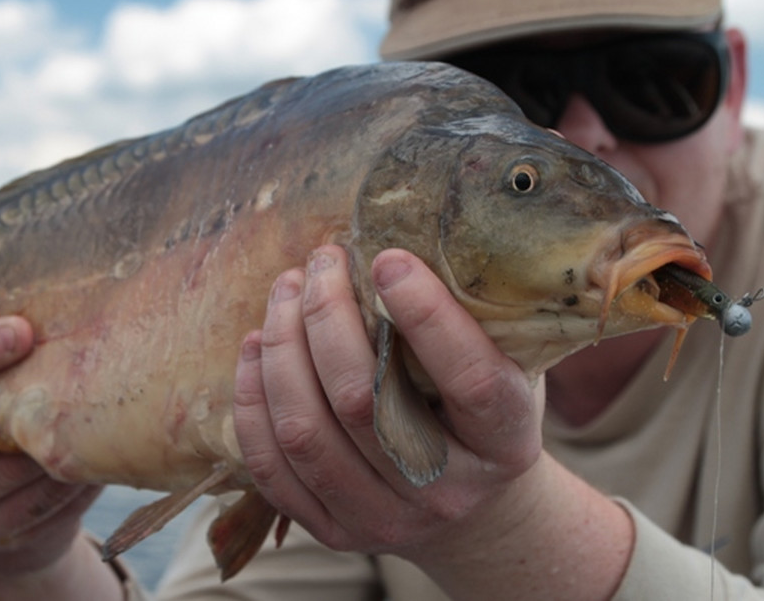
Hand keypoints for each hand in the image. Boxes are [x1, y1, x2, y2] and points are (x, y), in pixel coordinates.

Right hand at [0, 317, 118, 599]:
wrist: (9, 524)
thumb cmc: (4, 431)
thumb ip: (5, 364)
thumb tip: (70, 304)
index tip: (19, 330)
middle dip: (27, 408)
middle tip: (78, 371)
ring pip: (16, 475)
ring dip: (62, 446)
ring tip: (101, 411)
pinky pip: (42, 505)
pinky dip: (75, 479)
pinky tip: (97, 457)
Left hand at [233, 245, 632, 599]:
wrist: (476, 513)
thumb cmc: (485, 415)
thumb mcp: (510, 366)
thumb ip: (475, 319)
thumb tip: (406, 231)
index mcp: (505, 441)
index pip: (469, 380)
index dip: (427, 315)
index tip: (387, 257)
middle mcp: (446, 490)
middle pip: (364, 402)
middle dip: (326, 318)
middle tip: (319, 262)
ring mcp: (385, 519)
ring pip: (307, 433)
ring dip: (282, 351)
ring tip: (283, 293)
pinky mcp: (334, 532)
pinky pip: (273, 468)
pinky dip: (252, 401)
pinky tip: (255, 349)